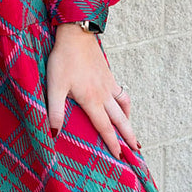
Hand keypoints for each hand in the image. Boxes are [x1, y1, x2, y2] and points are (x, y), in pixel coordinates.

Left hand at [45, 24, 138, 157]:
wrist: (76, 34)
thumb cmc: (63, 60)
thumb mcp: (54, 87)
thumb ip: (54, 111)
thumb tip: (53, 133)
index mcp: (92, 101)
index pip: (104, 128)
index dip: (112, 144)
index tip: (120, 157)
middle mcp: (104, 95)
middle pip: (120, 120)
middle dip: (128, 137)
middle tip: (137, 151)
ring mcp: (109, 84)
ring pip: (124, 107)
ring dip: (129, 121)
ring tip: (132, 132)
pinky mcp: (108, 74)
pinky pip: (122, 93)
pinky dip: (125, 103)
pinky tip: (123, 106)